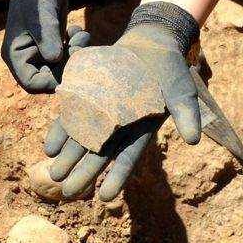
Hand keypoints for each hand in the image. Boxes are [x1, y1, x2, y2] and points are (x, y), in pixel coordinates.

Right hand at [3, 0, 88, 91]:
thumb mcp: (42, 16)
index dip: (51, 82)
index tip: (69, 68)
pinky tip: (76, 31)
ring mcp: (38, 52)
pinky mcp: (51, 45)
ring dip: (74, 55)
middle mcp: (26, 57)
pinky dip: (75, 47)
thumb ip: (48, 38)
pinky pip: (65, 57)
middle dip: (67, 65)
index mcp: (16, 55)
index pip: (32, 83)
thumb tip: (56, 59)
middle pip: (49, 77)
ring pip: (60, 68)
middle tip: (80, 46)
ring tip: (81, 35)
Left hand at [45, 2, 201, 201]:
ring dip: (68, 157)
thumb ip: (187, 114)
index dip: (117, 178)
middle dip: (84, 173)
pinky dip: (61, 132)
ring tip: (53, 175)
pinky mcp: (87, 98)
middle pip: (99, 155)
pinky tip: (49, 147)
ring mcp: (101, 114)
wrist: (149, 46)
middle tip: (68, 192)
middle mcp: (118, 129)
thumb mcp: (182, 91)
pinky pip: (71, 118)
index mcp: (141, 133)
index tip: (105, 197)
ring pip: (81, 140)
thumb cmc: (169, 71)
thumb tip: (194, 139)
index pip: (128, 159)